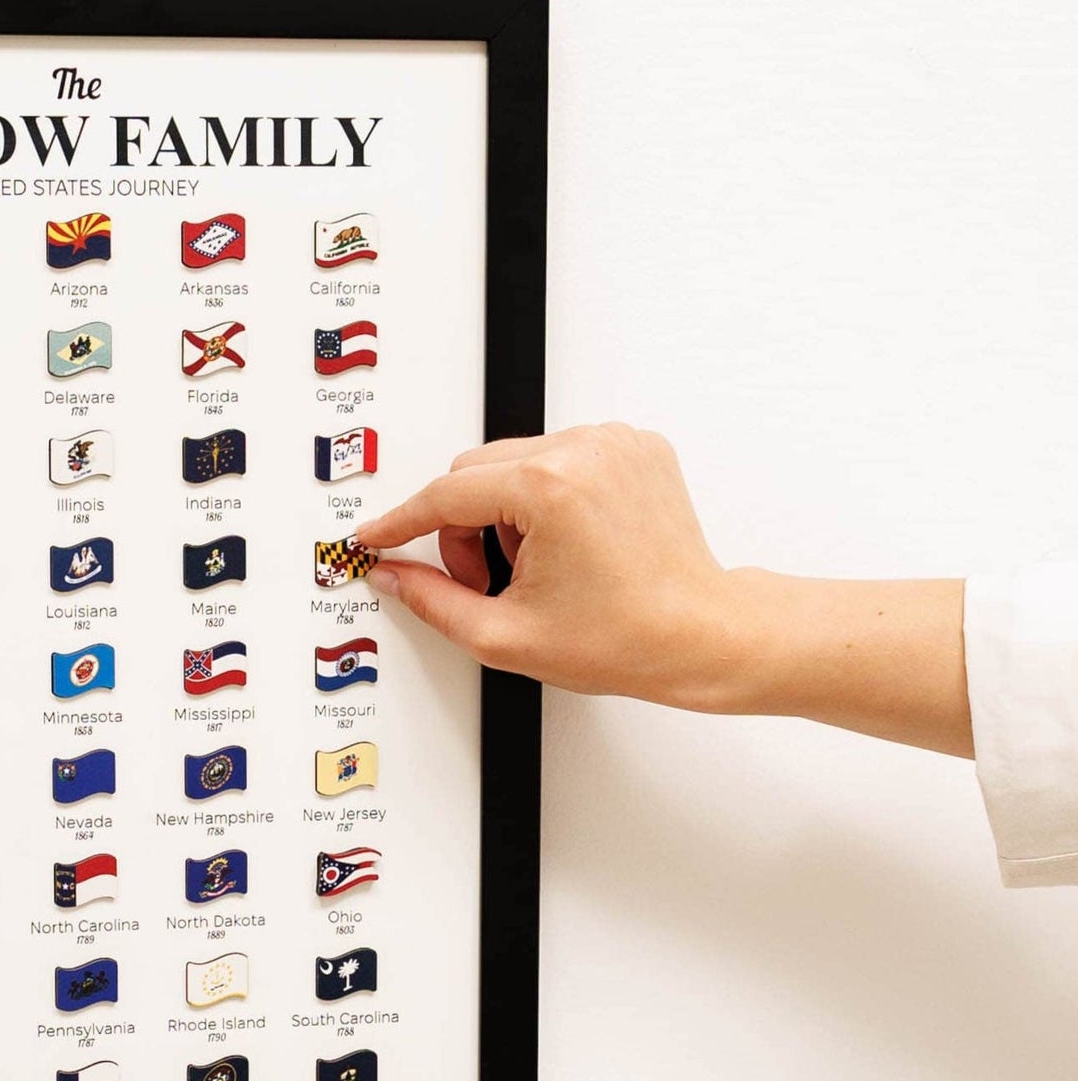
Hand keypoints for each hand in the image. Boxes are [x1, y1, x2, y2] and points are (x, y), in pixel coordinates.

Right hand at [355, 425, 736, 704]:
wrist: (702, 635)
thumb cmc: (628, 637)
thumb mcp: (505, 634)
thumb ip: (433, 601)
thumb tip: (395, 576)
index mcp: (549, 487)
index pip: (445, 496)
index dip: (401, 523)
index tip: (378, 535)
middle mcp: (583, 450)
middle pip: (475, 473)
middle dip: (462, 528)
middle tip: (483, 580)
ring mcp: (613, 443)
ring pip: (513, 464)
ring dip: (506, 513)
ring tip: (537, 566)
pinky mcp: (634, 446)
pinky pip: (559, 458)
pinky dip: (547, 497)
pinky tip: (568, 543)